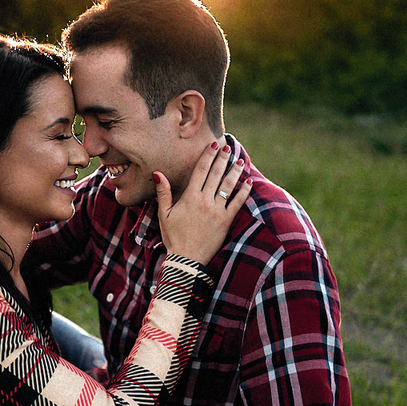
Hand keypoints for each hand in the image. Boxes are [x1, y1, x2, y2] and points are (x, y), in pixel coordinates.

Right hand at [154, 141, 251, 264]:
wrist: (187, 260)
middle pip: (216, 174)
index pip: (201, 170)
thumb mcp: (163, 214)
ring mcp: (217, 211)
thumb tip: (158, 173)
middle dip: (222, 159)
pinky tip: (248, 182)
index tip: (213, 145)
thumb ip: (163, 192)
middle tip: (228, 148)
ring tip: (240, 160)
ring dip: (235, 172)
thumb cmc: (173, 237)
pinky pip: (237, 203)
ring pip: (228, 186)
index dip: (208, 156)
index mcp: (190, 197)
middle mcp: (205, 201)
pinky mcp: (226, 221)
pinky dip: (244, 192)